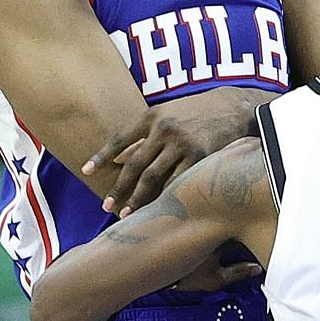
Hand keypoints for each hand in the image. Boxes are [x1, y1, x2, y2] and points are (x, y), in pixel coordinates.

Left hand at [82, 91, 257, 216]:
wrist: (234, 107)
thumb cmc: (197, 112)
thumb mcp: (168, 114)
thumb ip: (144, 135)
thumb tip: (117, 158)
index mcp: (153, 115)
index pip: (120, 138)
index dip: (101, 154)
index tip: (86, 170)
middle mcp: (164, 128)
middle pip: (134, 164)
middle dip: (118, 187)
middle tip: (106, 205)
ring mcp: (182, 142)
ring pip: (152, 177)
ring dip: (137, 198)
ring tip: (126, 213)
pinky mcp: (200, 155)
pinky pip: (176, 181)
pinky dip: (163, 197)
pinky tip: (156, 208)